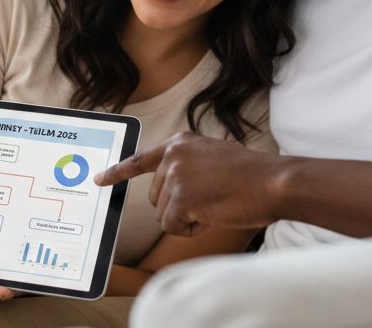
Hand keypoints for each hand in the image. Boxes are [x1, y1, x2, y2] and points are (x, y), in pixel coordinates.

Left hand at [94, 131, 285, 234]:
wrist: (272, 182)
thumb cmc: (249, 175)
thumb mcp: (212, 156)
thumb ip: (187, 164)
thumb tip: (167, 186)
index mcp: (180, 142)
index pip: (140, 159)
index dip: (117, 173)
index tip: (98, 180)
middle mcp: (173, 155)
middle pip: (155, 197)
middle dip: (177, 206)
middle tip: (209, 199)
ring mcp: (175, 176)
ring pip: (163, 214)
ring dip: (186, 218)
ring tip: (214, 204)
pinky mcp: (181, 198)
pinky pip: (172, 227)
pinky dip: (190, 229)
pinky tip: (211, 216)